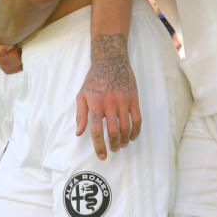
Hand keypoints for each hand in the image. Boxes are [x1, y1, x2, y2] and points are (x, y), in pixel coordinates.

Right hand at [0, 2, 21, 73]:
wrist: (16, 20)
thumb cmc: (5, 14)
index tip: (12, 45)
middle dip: (10, 56)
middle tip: (21, 48)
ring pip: (4, 67)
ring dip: (15, 61)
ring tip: (23, 52)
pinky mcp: (7, 62)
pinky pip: (10, 70)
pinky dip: (18, 66)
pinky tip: (24, 57)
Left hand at [75, 34, 140, 160]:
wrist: (111, 61)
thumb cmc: (94, 79)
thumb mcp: (82, 95)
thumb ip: (81, 115)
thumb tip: (79, 133)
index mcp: (95, 103)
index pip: (96, 129)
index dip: (99, 145)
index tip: (102, 156)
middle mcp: (109, 103)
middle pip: (113, 131)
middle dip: (113, 145)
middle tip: (113, 150)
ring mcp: (123, 101)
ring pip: (126, 128)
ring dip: (124, 140)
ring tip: (121, 145)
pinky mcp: (133, 99)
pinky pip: (137, 119)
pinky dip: (135, 131)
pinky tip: (132, 137)